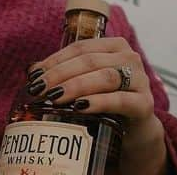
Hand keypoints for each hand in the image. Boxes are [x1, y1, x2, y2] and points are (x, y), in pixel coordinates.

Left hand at [28, 37, 165, 174]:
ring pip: (104, 77)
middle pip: (90, 61)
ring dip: (76, 86)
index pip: (81, 47)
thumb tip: (32, 70)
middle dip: (60, 74)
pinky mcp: (144, 104)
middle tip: (39, 89)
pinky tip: (80, 107)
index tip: (34, 75)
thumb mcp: (87, 84)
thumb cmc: (106, 101)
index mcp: (115, 46)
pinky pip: (120, 100)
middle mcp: (130, 58)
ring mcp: (140, 80)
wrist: (134, 129)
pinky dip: (99, 102)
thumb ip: (65, 73)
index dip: (55, 59)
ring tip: (55, 97)